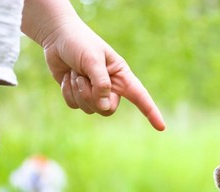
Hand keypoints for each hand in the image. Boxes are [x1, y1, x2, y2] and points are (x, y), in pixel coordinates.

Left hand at [45, 21, 164, 130]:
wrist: (57, 36)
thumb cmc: (79, 43)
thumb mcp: (92, 60)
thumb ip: (101, 83)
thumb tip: (104, 107)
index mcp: (121, 75)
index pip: (140, 96)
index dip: (151, 112)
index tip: (161, 127)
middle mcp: (110, 86)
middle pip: (107, 110)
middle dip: (92, 97)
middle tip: (83, 78)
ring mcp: (94, 92)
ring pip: (89, 108)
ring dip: (77, 90)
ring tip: (74, 72)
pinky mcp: (78, 94)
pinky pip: (74, 105)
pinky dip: (67, 92)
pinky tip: (67, 77)